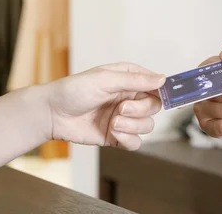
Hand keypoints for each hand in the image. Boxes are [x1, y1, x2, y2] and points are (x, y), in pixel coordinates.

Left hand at [45, 63, 165, 149]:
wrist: (52, 114)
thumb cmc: (75, 90)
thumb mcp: (106, 79)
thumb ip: (136, 80)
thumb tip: (163, 79)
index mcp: (130, 79)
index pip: (157, 84)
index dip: (164, 92)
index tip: (169, 98)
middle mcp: (130, 97)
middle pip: (155, 107)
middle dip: (140, 110)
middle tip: (121, 109)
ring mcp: (124, 118)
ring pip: (147, 126)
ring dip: (132, 126)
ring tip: (113, 123)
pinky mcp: (117, 136)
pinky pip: (136, 142)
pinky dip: (128, 139)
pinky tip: (114, 134)